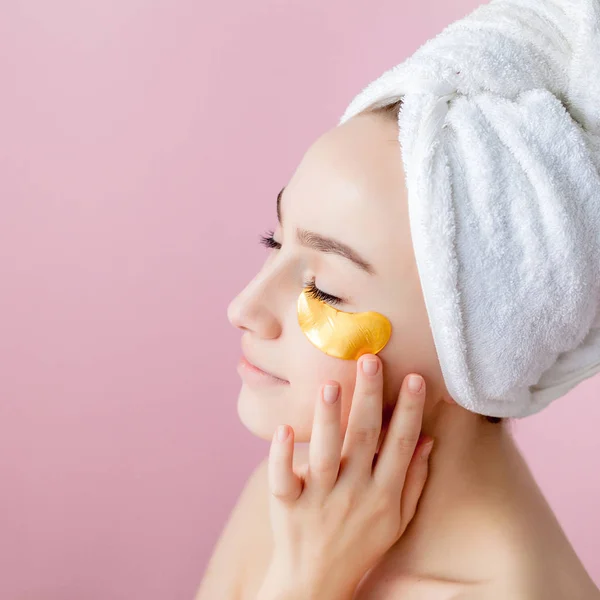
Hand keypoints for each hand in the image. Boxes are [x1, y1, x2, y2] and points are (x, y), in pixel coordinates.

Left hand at [259, 354, 433, 599]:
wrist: (316, 583)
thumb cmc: (361, 545)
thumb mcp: (397, 520)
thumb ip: (414, 480)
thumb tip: (428, 439)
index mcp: (383, 494)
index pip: (400, 444)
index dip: (410, 410)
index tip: (416, 377)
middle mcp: (353, 493)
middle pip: (363, 438)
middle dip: (369, 397)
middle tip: (369, 360)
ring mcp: (319, 500)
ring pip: (324, 454)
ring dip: (327, 419)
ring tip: (329, 385)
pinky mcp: (287, 506)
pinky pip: (283, 478)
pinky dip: (281, 455)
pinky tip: (283, 428)